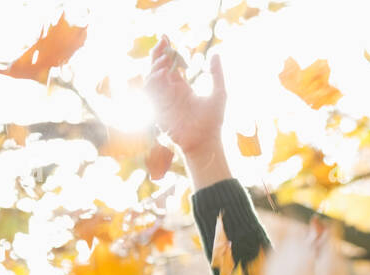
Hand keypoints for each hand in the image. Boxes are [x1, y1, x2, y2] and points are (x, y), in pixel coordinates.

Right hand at [145, 35, 227, 172]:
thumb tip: (216, 53)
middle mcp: (170, 93)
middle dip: (158, 53)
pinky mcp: (158, 110)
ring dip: (155, 66)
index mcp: (182, 88)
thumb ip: (216, 74)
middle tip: (163, 42)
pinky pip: (150, 92)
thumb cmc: (213, 121)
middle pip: (158, 68)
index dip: (167, 51)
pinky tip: (162, 73)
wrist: (206, 142)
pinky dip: (153, 80)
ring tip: (165, 60)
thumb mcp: (219, 93)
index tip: (167, 37)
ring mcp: (163, 101)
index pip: (170, 65)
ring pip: (152, 78)